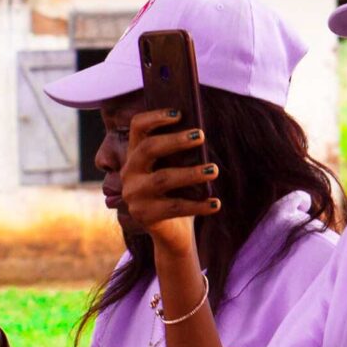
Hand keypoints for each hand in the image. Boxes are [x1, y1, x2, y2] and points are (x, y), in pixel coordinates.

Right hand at [119, 109, 222, 249]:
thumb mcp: (177, 170)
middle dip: (176, 140)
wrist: (171, 233)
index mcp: (135, 155)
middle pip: (149, 149)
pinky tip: (216, 203)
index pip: (138, 127)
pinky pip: (175, 207)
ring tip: (214, 170)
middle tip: (201, 135)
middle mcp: (129, 173)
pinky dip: (199, 205)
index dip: (156, 117)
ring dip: (191, 173)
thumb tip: (201, 134)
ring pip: (162, 179)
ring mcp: (134, 196)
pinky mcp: (144, 216)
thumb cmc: (178, 193)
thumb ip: (182, 154)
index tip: (179, 113)